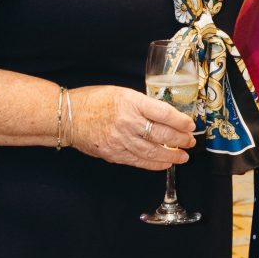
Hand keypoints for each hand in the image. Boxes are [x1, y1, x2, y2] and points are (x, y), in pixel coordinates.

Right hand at [67, 85, 192, 167]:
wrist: (67, 117)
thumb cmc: (94, 101)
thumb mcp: (122, 93)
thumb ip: (142, 104)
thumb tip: (165, 116)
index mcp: (131, 102)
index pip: (164, 113)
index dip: (181, 121)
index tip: (190, 125)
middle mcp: (127, 122)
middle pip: (161, 134)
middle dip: (180, 140)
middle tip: (190, 142)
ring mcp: (120, 140)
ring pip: (152, 151)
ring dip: (171, 155)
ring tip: (183, 157)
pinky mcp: (114, 154)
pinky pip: (139, 161)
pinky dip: (154, 164)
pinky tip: (165, 164)